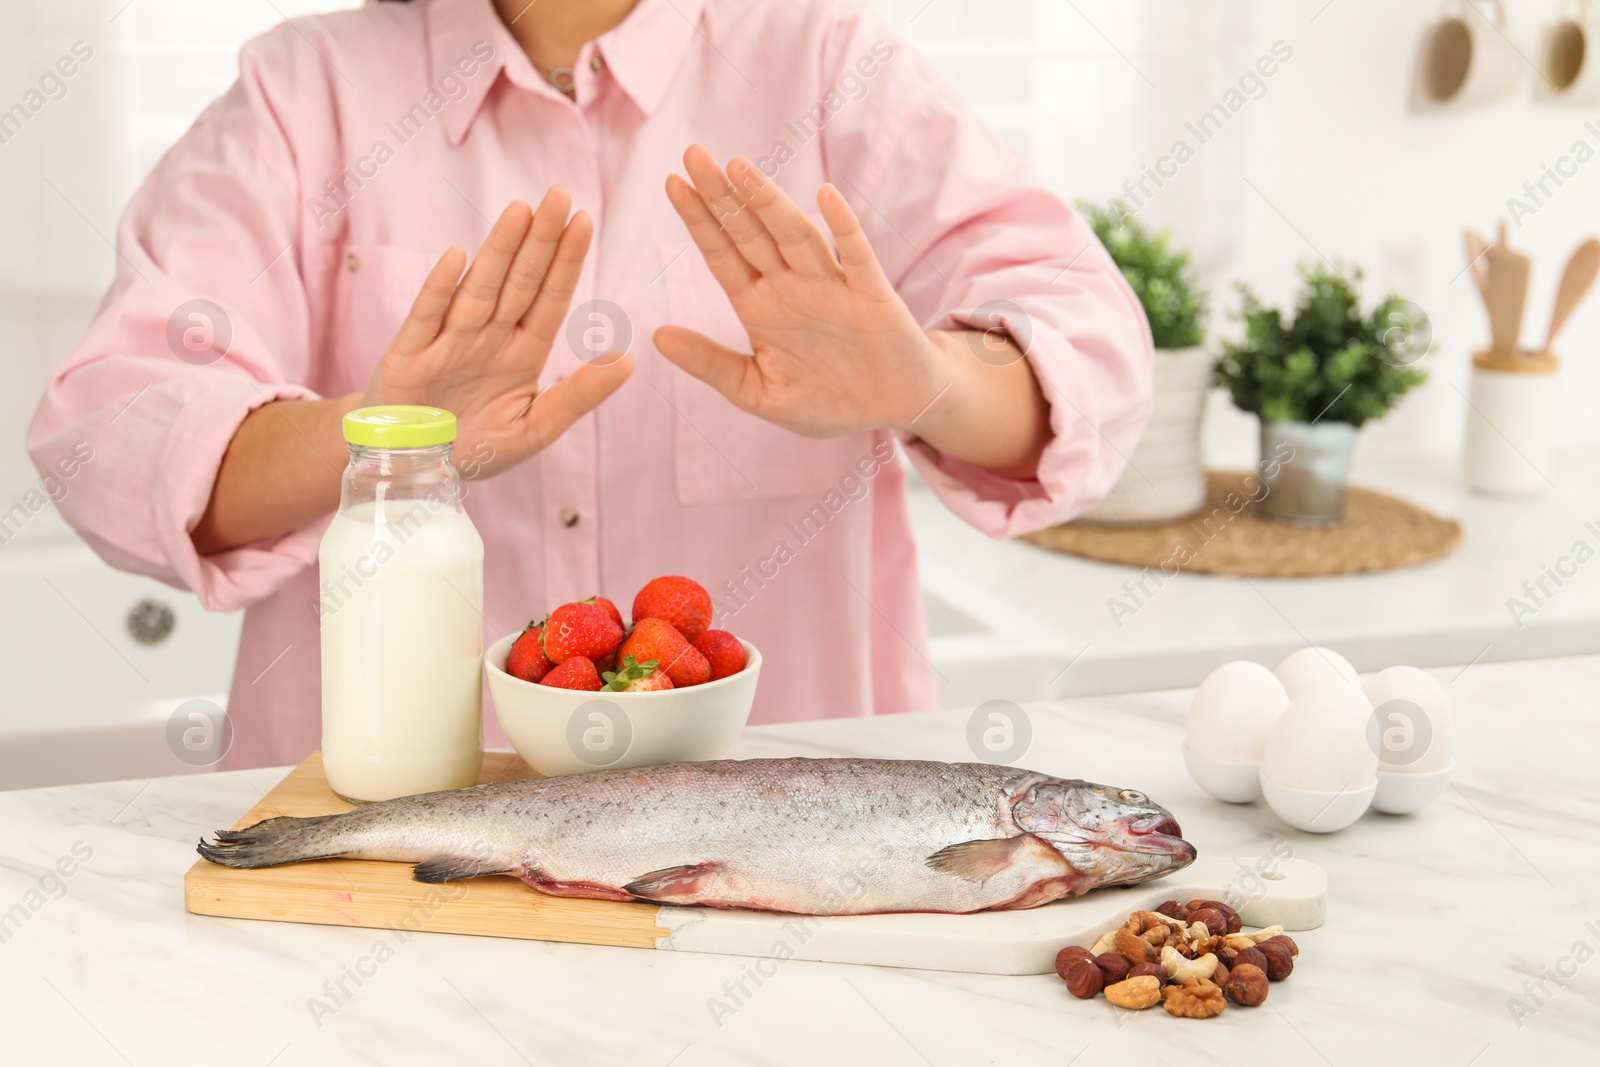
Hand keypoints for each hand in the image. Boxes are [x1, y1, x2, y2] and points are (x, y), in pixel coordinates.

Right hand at [364, 188, 632, 476]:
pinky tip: (458, 256)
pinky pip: (427, 316)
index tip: (584, 221)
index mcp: (522, 353)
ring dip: (499, 250)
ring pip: (480, 288)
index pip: (550, 299)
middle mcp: (488, 338)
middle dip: (540, 240)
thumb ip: (577, 397)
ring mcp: (448, 341)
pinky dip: (441, 288)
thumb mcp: (533, 429)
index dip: (566, 261)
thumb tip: (628, 362)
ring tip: (520, 211)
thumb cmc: (474, 448)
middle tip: (559, 195)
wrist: (410, 469)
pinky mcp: (408, 355)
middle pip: (519, 282)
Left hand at [654, 148, 1048, 476]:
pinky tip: (826, 197)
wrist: (893, 407)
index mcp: (760, 307)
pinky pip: (857, 257)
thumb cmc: (826, 400)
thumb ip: (711, 364)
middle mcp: (792, 287)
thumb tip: (656, 336)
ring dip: (770, 202)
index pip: (722, 255)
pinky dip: (843, 228)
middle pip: (751, 234)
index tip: (673, 183)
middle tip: (694, 154)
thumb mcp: (758, 392)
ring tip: (740, 168)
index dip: (699, 221)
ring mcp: (832, 287)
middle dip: (723, 196)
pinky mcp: (873, 297)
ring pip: (796, 237)